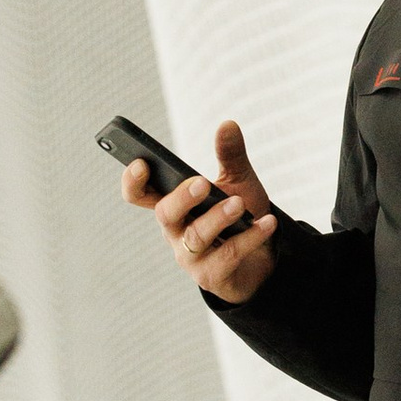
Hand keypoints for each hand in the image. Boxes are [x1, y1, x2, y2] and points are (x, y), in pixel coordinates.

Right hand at [122, 117, 278, 306]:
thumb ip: (230, 157)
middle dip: (182, 198)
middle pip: (166, 215)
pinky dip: (250, 237)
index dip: (133, 182)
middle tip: (202, 183)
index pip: (140, 195)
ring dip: (218, 217)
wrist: (263, 259)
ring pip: (196, 237)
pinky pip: (227, 256)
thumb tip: (228, 124)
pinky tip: (267, 223)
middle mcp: (175, 231)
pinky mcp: (211, 276)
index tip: (140, 164)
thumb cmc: (241, 218)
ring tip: (239, 204)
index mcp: (174, 206)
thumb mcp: (238, 183)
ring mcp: (190, 257)